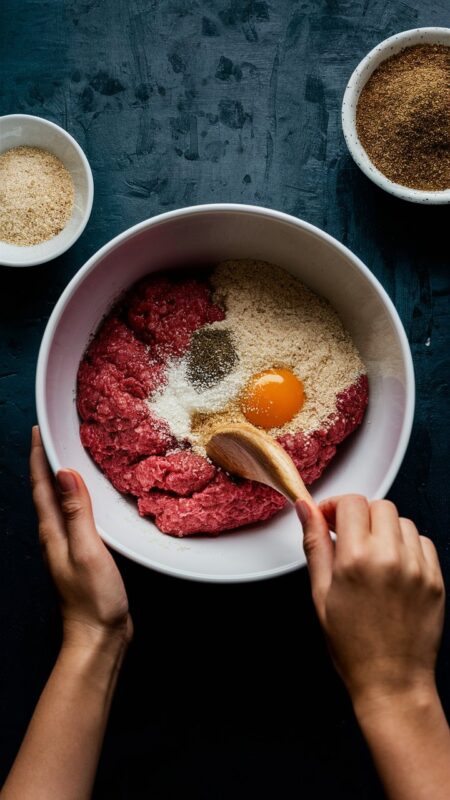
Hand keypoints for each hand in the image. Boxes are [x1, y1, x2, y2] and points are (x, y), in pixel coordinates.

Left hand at [30, 426, 132, 652]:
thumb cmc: (93, 599)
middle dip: (45, 460)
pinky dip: (76, 496)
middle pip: (45, 490)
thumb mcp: (87, 551)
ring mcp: (66, 544)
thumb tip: (66, 473)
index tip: (39, 429)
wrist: (98, 637)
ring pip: (59, 502)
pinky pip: (74, 514)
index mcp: (52, 531)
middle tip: (53, 434)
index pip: (41, 485)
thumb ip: (77, 513)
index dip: (38, 456)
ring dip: (59, 477)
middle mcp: (55, 535)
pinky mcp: (81, 552)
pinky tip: (88, 496)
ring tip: (68, 455)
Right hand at [297, 495, 444, 713]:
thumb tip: (305, 509)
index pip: (351, 502)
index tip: (329, 520)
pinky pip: (423, 542)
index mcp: (356, 559)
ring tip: (373, 557)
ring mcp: (417, 567)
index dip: (336, 507)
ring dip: (385, 530)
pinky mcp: (435, 578)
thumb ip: (314, 544)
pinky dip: (407, 546)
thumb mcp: (321, 593)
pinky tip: (394, 568)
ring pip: (402, 521)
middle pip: (378, 505)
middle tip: (349, 539)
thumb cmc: (352, 644)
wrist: (391, 681)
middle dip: (361, 516)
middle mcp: (390, 557)